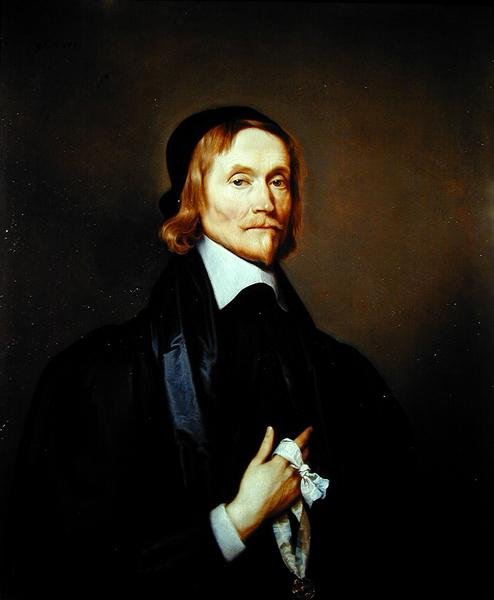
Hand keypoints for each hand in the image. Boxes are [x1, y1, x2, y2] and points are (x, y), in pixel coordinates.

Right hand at [225, 425, 312, 540]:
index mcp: (281, 463)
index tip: (310, 429)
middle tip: (301, 445)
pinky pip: (302, 481)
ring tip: (295, 461)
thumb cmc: (250, 486)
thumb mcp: (255, 463)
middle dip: (304, 448)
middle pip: (304, 456)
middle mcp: (291, 473)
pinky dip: (300, 475)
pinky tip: (292, 477)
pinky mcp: (296, 495)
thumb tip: (270, 430)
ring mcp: (295, 485)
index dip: (305, 435)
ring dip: (302, 462)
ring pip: (304, 468)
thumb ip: (266, 446)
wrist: (252, 511)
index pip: (297, 445)